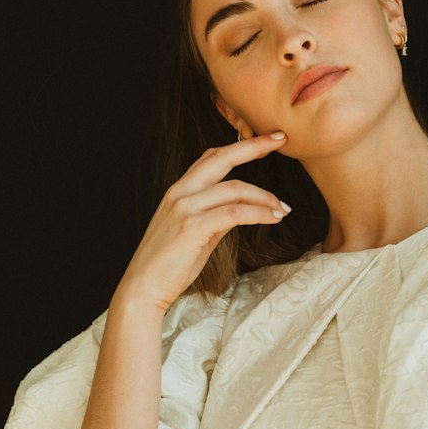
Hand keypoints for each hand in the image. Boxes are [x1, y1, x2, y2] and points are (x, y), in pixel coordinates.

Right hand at [115, 132, 289, 312]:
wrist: (144, 288)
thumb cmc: (170, 265)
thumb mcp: (196, 233)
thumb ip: (216, 217)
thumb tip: (243, 210)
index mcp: (179, 191)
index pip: (212, 157)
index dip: (241, 145)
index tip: (267, 140)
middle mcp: (180, 192)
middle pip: (221, 158)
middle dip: (254, 146)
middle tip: (281, 140)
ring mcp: (184, 208)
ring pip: (234, 189)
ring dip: (265, 197)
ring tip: (284, 209)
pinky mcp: (192, 226)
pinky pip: (234, 212)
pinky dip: (259, 213)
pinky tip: (274, 217)